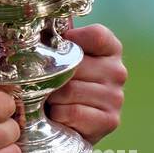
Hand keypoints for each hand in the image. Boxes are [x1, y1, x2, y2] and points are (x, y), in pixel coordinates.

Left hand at [45, 23, 126, 144]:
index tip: (58, 49)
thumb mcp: (59, 58)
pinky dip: (60, 115)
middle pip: (75, 64)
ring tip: (52, 101)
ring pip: (70, 90)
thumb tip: (35, 27)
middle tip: (46, 83)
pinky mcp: (110, 120)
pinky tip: (60, 116)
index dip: (72, 40)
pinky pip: (74, 112)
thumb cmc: (60, 84)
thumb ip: (54, 40)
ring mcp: (116, 97)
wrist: (68, 125)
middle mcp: (118, 71)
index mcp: (110, 49)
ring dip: (53, 98)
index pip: (96, 35)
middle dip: (53, 76)